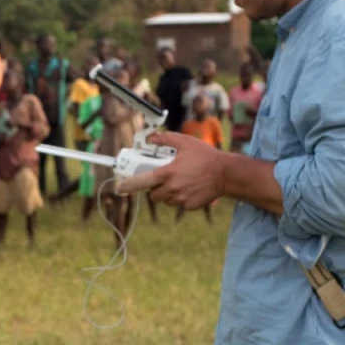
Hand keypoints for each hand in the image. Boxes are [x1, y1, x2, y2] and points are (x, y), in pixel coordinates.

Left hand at [114, 131, 228, 209]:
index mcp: (167, 173)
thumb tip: (150, 138)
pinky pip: (179, 204)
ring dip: (167, 193)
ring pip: (165, 200)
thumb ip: (165, 139)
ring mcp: (180, 199)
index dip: (127, 185)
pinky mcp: (189, 206)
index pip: (141, 182)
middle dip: (154, 187)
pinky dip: (181, 197)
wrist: (226, 174)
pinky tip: (191, 187)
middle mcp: (172, 188)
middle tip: (163, 178)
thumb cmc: (206, 156)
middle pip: (152, 194)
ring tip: (181, 181)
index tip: (118, 187)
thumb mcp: (185, 142)